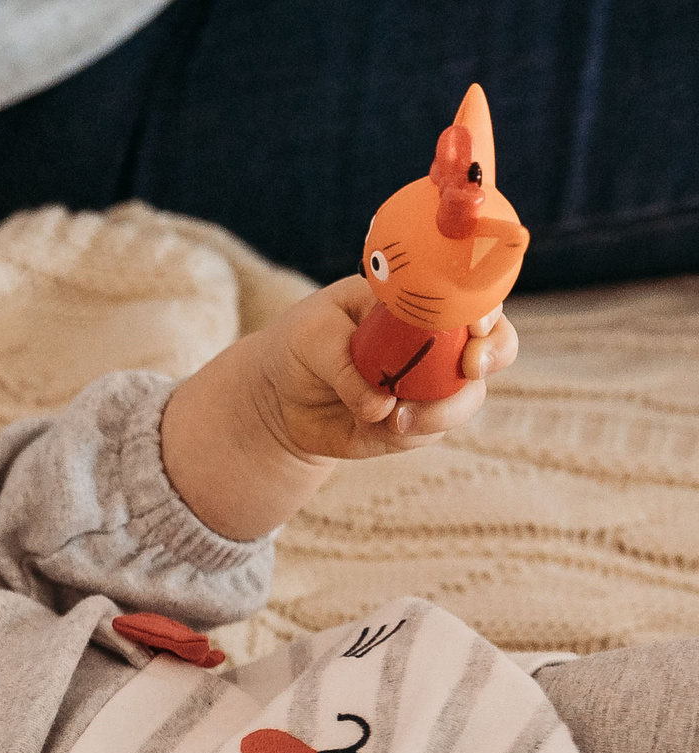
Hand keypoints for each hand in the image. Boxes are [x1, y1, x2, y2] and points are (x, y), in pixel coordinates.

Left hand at [160, 275, 519, 540]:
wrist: (279, 395)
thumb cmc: (301, 344)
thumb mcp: (312, 337)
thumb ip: (346, 364)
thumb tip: (382, 406)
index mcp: (419, 302)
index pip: (470, 297)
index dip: (485, 308)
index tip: (476, 324)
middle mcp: (438, 341)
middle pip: (494, 346)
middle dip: (491, 355)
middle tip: (468, 368)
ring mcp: (431, 385)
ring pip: (466, 398)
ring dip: (441, 410)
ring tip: (395, 419)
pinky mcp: (414, 423)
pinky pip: (428, 433)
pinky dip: (410, 434)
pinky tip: (379, 427)